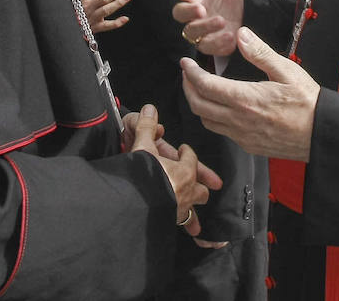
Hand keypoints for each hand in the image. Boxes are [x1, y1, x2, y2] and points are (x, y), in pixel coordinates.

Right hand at [126, 105, 223, 235]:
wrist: (131, 204)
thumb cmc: (140, 176)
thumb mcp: (141, 147)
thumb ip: (146, 127)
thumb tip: (150, 109)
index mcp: (183, 171)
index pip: (191, 159)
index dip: (188, 154)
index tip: (184, 150)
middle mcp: (186, 191)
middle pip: (200, 189)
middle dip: (201, 185)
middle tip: (207, 185)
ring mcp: (179, 208)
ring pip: (193, 209)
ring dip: (193, 211)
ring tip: (197, 222)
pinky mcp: (170, 222)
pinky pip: (181, 223)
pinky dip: (183, 225)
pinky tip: (181, 229)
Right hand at [170, 0, 244, 56]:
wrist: (243, 18)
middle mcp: (193, 13)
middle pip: (179, 13)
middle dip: (188, 11)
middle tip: (200, 8)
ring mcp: (199, 30)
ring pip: (192, 31)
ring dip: (205, 26)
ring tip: (221, 20)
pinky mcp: (209, 44)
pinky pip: (207, 46)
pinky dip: (217, 41)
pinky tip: (230, 35)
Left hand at [180, 27, 319, 159]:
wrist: (323, 133)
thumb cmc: (308, 102)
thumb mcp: (287, 70)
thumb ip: (260, 53)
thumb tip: (241, 35)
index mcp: (246, 99)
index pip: (205, 86)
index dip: (190, 73)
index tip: (186, 63)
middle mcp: (239, 120)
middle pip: (198, 105)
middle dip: (188, 88)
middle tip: (187, 74)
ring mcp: (243, 136)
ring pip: (207, 122)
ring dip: (198, 104)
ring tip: (201, 89)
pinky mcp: (249, 146)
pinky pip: (222, 133)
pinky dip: (213, 118)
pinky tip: (222, 107)